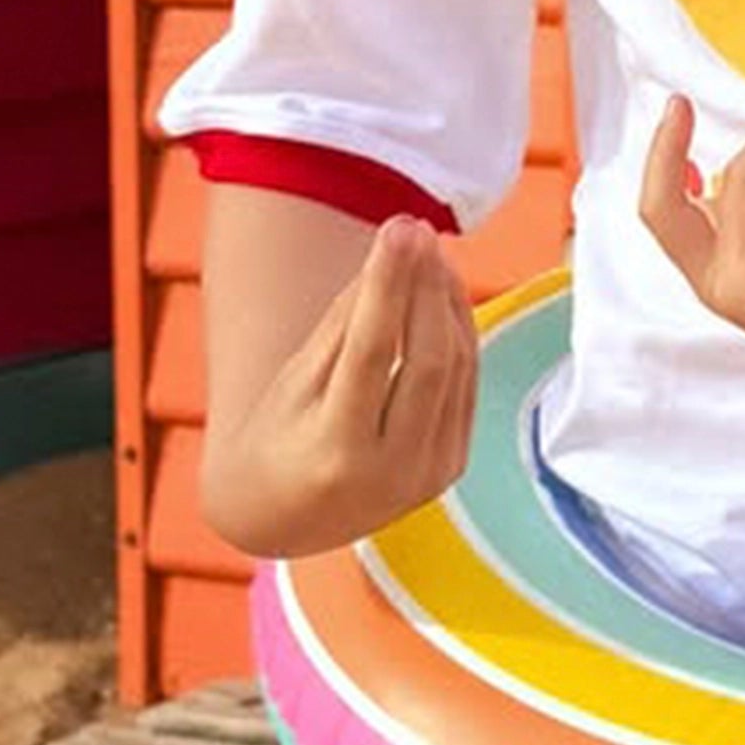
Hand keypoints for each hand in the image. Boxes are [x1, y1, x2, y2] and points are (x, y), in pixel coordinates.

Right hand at [205, 214, 478, 559]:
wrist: (284, 517)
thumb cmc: (277, 439)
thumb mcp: (293, 383)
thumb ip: (343, 324)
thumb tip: (392, 257)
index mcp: (338, 450)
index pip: (373, 353)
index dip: (389, 285)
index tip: (398, 228)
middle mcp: (393, 470)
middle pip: (429, 361)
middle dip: (427, 288)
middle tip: (417, 230)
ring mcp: (430, 474)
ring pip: (457, 370)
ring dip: (449, 304)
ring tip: (430, 252)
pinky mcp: (451, 467)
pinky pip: (466, 388)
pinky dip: (460, 335)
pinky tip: (444, 295)